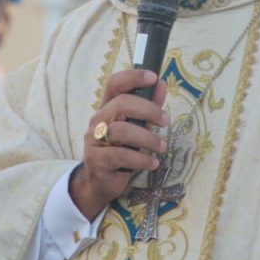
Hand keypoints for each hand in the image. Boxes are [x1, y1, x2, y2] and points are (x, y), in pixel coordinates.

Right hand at [70, 69, 168, 219]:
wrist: (100, 183)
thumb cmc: (122, 150)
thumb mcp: (138, 127)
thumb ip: (149, 107)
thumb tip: (162, 84)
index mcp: (108, 107)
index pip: (115, 83)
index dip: (133, 77)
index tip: (154, 77)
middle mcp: (98, 120)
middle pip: (121, 104)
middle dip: (148, 110)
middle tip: (165, 121)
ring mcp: (94, 140)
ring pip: (122, 131)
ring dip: (148, 139)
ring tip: (161, 147)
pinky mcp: (96, 161)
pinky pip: (121, 155)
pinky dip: (142, 159)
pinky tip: (152, 163)